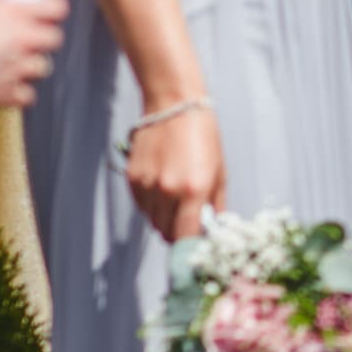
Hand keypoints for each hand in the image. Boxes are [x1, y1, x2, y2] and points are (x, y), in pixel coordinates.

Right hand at [0, 0, 67, 108]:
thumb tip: (22, 19)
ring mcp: (17, 66)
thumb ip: (8, 16)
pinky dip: (17, 93)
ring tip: (5, 67)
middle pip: (55, 40)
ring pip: (43, 67)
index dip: (51, 14)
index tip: (44, 18)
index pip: (57, 8)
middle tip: (22, 46)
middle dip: (40, 43)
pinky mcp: (6, 92)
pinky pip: (28, 96)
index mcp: (15, 12)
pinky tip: (2, 86)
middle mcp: (22, 38)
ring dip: (28, 68)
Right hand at [127, 104, 225, 241]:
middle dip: (177, 233)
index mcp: (193, 190)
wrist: (174, 105)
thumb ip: (216, 204)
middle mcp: (167, 191)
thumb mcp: (219, 170)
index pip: (185, 237)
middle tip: (187, 222)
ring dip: (164, 219)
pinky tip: (162, 187)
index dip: (190, 246)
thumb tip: (214, 228)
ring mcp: (146, 186)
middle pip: (166, 233)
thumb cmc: (203, 135)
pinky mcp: (131, 179)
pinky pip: (141, 206)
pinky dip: (151, 205)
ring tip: (175, 199)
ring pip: (152, 221)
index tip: (196, 245)